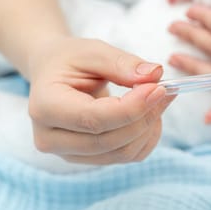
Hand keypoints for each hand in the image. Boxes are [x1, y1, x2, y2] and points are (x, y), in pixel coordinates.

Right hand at [28, 37, 173, 164]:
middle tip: (165, 89)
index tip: (158, 88)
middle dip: (145, 116)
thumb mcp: (93, 51)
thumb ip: (122, 63)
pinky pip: (128, 157)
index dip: (131, 108)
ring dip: (149, 127)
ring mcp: (68, 153)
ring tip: (159, 98)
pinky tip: (150, 114)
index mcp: (45, 106)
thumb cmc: (71, 60)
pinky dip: (147, 137)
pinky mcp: (88, 159)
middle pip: (109, 141)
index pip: (93, 119)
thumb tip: (153, 75)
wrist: (54, 74)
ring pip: (122, 153)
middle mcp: (50, 138)